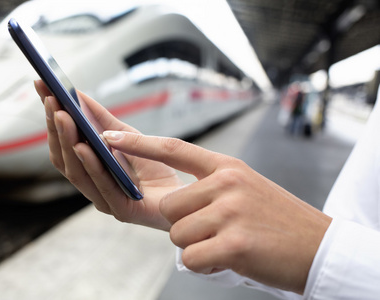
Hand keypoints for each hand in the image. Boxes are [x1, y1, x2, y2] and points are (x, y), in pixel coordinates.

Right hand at [34, 80, 181, 230]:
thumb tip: (77, 94)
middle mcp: (92, 186)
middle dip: (56, 128)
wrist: (187, 195)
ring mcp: (104, 200)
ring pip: (78, 173)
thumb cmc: (156, 167)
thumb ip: (103, 120)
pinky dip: (91, 166)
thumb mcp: (128, 136)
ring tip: (62, 117)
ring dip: (68, 143)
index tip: (42, 87)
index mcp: (90, 170)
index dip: (51, 117)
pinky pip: (103, 188)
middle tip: (51, 99)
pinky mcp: (122, 211)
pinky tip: (83, 147)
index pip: (63, 143)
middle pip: (65, 158)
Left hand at [101, 130, 331, 293]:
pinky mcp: (234, 244)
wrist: (318, 246)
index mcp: (226, 167)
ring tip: (225, 243)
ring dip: (196, 246)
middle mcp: (227, 183)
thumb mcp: (244, 187)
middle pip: (168, 206)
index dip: (138, 142)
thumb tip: (170, 199)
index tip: (108, 135)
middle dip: (181, 225)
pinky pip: (191, 258)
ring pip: (178, 234)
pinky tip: (230, 259)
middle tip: (211, 231)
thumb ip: (209, 187)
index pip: (173, 148)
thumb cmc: (274, 219)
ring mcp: (231, 212)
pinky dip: (205, 265)